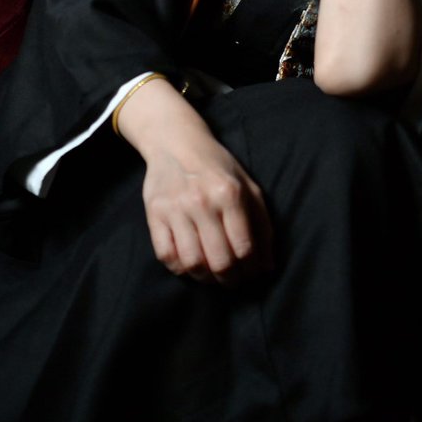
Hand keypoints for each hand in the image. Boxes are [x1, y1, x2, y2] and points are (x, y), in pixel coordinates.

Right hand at [142, 132, 272, 284]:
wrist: (176, 141)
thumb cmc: (217, 166)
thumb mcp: (248, 186)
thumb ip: (261, 225)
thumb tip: (266, 267)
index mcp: (230, 194)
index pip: (244, 248)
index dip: (250, 270)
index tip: (250, 274)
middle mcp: (202, 201)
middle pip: (220, 261)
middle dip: (229, 279)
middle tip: (231, 280)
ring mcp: (176, 208)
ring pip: (192, 263)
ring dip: (204, 277)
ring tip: (210, 273)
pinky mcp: (154, 214)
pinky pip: (165, 256)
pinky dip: (179, 268)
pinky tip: (189, 262)